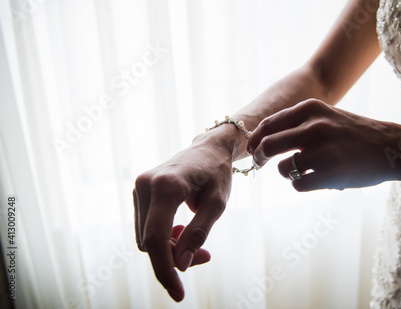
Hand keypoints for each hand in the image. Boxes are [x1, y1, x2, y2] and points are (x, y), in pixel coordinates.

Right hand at [134, 129, 235, 300]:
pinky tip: (182, 230)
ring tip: (196, 242)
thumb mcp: (218, 203)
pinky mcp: (139, 192)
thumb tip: (181, 265)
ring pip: (147, 238)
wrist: (208, 149)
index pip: (157, 238)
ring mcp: (139, 188)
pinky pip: (146, 227)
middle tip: (205, 256)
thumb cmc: (217, 173)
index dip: (165, 269)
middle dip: (174, 257)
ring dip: (170, 248)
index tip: (178, 293)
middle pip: (150, 241)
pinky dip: (163, 237)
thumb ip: (199, 233)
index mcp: (166, 186)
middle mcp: (145, 185)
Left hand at [247, 99, 400, 190]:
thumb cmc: (353, 133)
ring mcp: (323, 151)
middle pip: (268, 145)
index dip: (255, 139)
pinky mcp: (331, 174)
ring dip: (288, 172)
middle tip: (260, 162)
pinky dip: (302, 184)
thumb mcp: (326, 116)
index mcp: (311, 108)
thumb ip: (297, 123)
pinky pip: (298, 185)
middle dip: (259, 156)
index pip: (269, 124)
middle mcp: (315, 127)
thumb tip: (261, 138)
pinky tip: (315, 179)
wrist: (391, 147)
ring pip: (283, 168)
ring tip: (304, 170)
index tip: (252, 148)